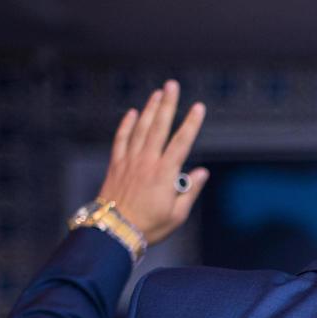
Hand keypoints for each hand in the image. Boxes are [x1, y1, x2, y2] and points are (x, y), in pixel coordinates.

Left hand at [96, 79, 209, 245]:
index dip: (191, 123)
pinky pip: (121, 139)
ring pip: (141, 129)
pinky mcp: (116, 165)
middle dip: (167, 104)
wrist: (114, 231)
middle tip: (172, 85)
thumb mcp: (177, 215)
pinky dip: (127, 125)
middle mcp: (147, 162)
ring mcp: (130, 162)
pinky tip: (133, 113)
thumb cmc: (149, 226)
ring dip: (150, 109)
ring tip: (157, 93)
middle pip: (159, 127)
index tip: (199, 107)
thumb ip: (190, 191)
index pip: (181, 142)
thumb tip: (202, 172)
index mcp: (165, 174)